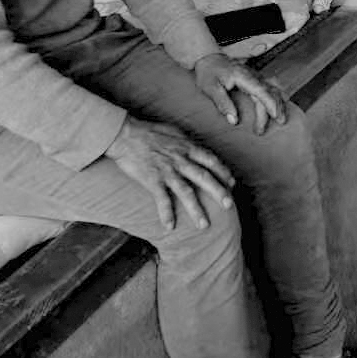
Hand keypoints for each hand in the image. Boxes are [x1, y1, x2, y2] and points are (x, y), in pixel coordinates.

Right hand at [105, 117, 234, 230]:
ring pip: (186, 193)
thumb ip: (186, 142)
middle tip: (229, 206)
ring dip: (196, 210)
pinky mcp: (152, 180)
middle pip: (204, 177)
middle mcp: (180, 159)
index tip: (231, 183)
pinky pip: (162, 200)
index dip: (223, 172)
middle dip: (219, 192)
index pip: (211, 160)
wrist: (125, 134)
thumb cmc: (148, 131)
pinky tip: (170, 226)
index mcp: (187, 147)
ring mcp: (167, 171)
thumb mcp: (173, 131)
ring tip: (204, 225)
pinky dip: (166, 213)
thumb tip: (196, 149)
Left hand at [194, 52, 285, 133]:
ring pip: (273, 90)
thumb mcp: (210, 88)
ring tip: (280, 120)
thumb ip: (222, 103)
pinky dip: (276, 99)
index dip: (270, 103)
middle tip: (270, 127)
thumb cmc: (209, 73)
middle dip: (274, 109)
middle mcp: (253, 76)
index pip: (261, 90)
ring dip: (279, 104)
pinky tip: (277, 109)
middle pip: (269, 92)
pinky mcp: (256, 80)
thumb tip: (233, 120)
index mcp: (243, 77)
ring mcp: (256, 77)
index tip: (275, 115)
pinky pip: (270, 89)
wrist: (210, 60)